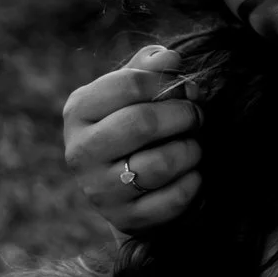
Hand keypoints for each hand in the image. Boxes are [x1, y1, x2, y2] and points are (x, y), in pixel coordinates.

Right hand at [60, 43, 206, 231]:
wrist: (123, 190)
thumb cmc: (130, 128)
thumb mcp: (131, 94)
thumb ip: (149, 70)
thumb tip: (170, 58)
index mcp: (79, 111)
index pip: (129, 83)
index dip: (168, 83)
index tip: (187, 89)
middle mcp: (81, 151)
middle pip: (142, 122)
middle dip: (183, 115)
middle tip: (198, 116)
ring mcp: (100, 189)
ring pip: (159, 164)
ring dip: (190, 150)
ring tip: (194, 146)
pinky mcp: (125, 218)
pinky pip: (172, 198)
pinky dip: (192, 183)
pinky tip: (193, 174)